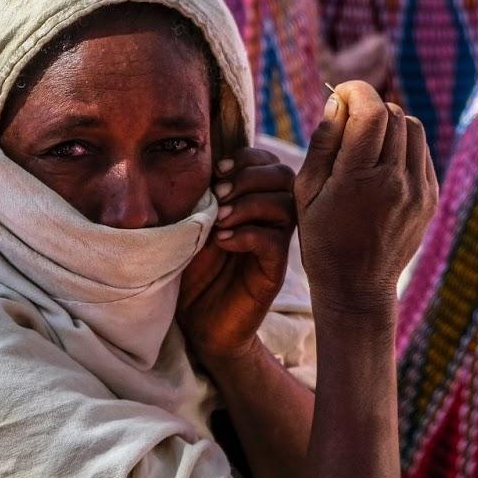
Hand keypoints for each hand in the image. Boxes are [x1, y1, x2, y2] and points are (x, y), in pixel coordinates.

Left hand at [178, 147, 295, 363]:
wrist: (196, 320)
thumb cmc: (191, 268)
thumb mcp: (191, 223)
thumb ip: (202, 195)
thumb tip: (203, 162)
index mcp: (252, 201)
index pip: (268, 162)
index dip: (247, 157)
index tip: (217, 171)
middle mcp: (269, 219)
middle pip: (284, 177)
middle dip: (250, 176)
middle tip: (218, 194)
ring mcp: (274, 245)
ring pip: (286, 205)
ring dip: (248, 204)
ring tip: (219, 219)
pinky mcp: (272, 272)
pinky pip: (275, 242)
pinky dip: (248, 234)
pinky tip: (223, 241)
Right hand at [295, 83, 437, 318]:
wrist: (356, 286)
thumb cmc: (321, 238)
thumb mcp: (306, 191)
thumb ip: (323, 142)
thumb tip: (337, 102)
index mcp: (359, 178)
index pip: (371, 111)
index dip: (355, 91)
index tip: (339, 94)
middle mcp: (395, 181)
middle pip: (392, 114)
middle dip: (368, 107)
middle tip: (347, 120)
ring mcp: (418, 190)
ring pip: (412, 128)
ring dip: (388, 124)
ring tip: (366, 142)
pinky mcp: (430, 198)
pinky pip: (421, 152)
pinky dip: (402, 146)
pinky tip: (381, 163)